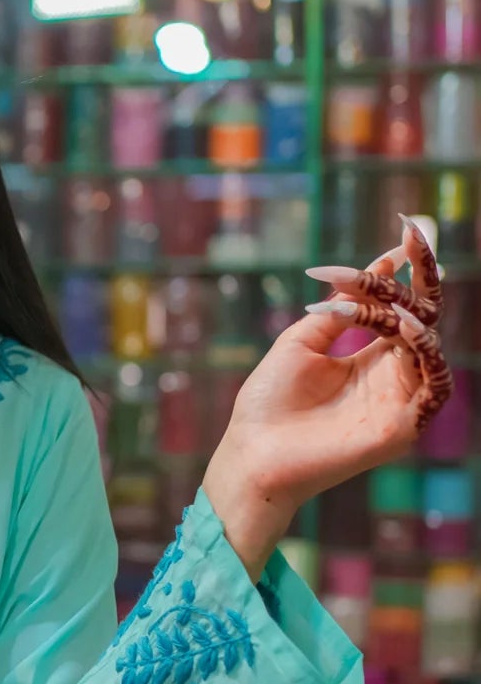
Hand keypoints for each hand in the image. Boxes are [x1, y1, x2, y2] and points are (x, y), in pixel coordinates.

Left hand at [202, 216, 453, 579]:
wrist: (251, 453)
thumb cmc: (268, 404)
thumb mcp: (301, 341)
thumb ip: (340, 309)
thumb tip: (375, 267)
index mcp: (369, 360)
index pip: (402, 308)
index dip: (408, 270)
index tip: (407, 230)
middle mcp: (390, 378)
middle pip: (423, 320)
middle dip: (421, 279)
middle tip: (413, 241)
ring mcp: (399, 403)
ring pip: (431, 349)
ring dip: (417, 317)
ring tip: (393, 300)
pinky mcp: (402, 428)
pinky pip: (432, 386)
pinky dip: (423, 353)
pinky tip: (402, 330)